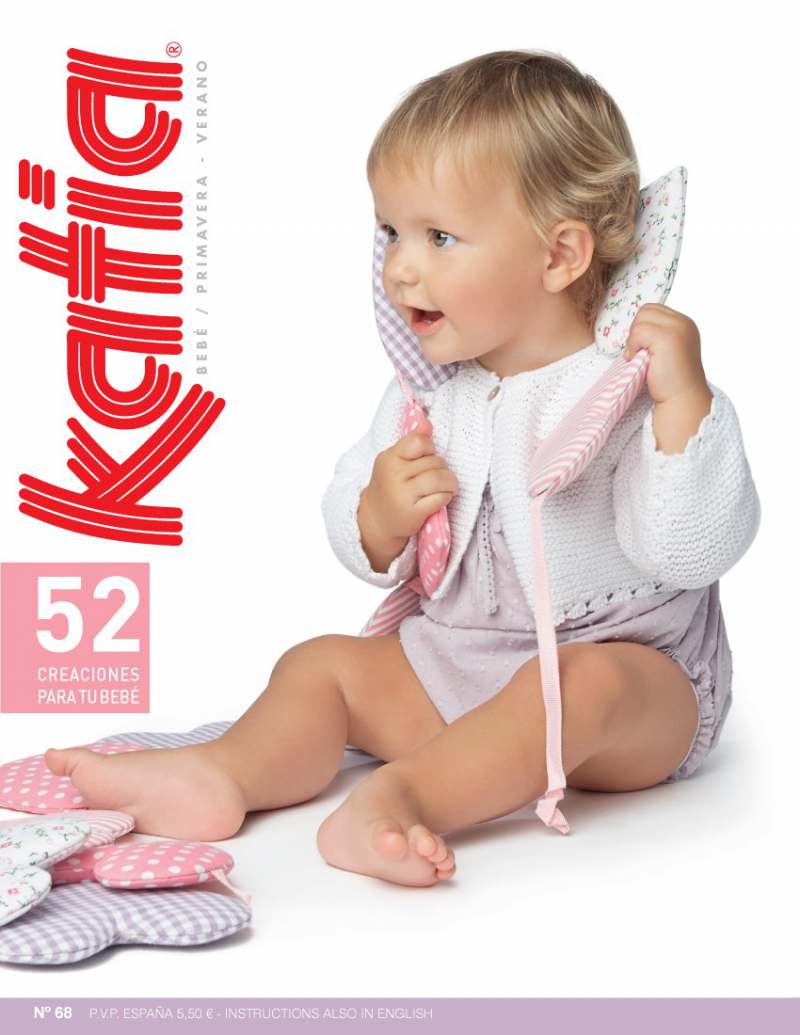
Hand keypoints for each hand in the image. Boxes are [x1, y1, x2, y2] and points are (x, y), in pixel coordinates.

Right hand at [362, 416, 459, 541]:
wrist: (376, 520)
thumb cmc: (390, 487)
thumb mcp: (395, 461)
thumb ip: (412, 442)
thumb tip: (426, 422)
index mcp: (389, 458)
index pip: (418, 442)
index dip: (430, 448)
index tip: (428, 456)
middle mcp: (394, 475)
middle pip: (434, 462)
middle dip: (443, 468)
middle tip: (440, 476)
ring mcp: (402, 495)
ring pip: (439, 478)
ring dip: (450, 482)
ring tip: (448, 486)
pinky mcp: (413, 513)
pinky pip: (440, 498)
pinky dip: (446, 497)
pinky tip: (442, 498)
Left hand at [623, 303, 707, 403]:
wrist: (682, 399)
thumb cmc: (671, 380)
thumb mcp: (667, 350)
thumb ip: (657, 335)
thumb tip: (634, 328)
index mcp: (684, 324)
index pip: (654, 310)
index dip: (642, 327)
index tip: (643, 347)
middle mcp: (683, 322)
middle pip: (646, 310)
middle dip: (637, 330)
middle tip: (639, 352)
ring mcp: (677, 328)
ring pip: (641, 319)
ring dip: (634, 338)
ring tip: (640, 357)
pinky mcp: (667, 337)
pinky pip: (638, 331)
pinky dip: (632, 345)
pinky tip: (637, 360)